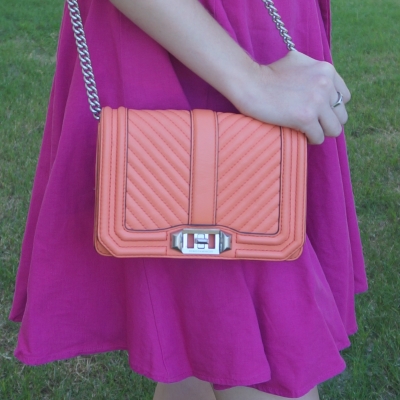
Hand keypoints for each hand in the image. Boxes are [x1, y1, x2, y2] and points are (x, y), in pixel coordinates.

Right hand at [232, 51, 350, 143]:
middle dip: (327, 122)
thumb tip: (322, 83)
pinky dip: (309, 139)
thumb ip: (314, 71)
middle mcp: (326, 84)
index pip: (344, 97)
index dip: (331, 108)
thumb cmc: (268, 74)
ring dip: (321, 132)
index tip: (317, 112)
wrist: (249, 82)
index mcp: (326, 70)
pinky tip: (299, 134)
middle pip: (341, 115)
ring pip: (334, 129)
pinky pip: (318, 137)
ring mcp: (316, 102)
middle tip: (311, 124)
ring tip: (307, 131)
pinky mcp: (305, 117)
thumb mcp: (298, 61)